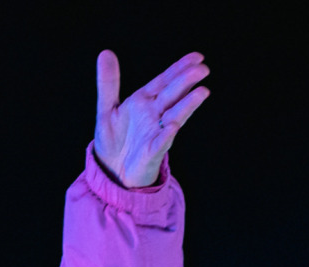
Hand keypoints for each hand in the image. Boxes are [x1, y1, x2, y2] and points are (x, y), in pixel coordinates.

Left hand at [93, 50, 209, 188]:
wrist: (112, 172)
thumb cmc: (114, 141)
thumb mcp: (107, 109)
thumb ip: (108, 83)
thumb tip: (106, 52)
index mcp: (144, 102)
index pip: (164, 81)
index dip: (179, 69)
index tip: (197, 57)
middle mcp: (154, 116)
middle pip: (172, 95)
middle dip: (186, 82)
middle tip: (202, 69)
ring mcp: (155, 134)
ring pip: (174, 116)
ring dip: (187, 105)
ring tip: (202, 92)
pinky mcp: (151, 153)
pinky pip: (160, 144)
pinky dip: (165, 136)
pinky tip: (172, 128)